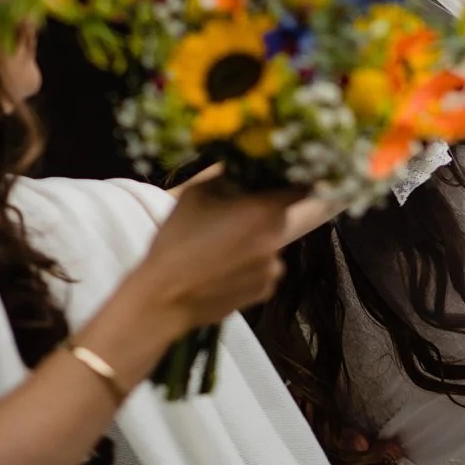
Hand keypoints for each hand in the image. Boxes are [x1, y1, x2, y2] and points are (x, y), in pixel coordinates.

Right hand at [139, 177, 303, 331]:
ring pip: (271, 245)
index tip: (285, 179)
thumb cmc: (178, 240)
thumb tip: (241, 168)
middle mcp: (276, 239)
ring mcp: (273, 269)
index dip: (294, 181)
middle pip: (279, 218)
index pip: (300, 189)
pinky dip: (251, 267)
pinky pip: (264, 270)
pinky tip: (224, 269)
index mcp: (264, 211)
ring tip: (222, 249)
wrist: (165, 296)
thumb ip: (226, 175)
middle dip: (261, 214)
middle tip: (233, 217)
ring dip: (255, 243)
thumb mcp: (196, 194)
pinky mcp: (264, 292)